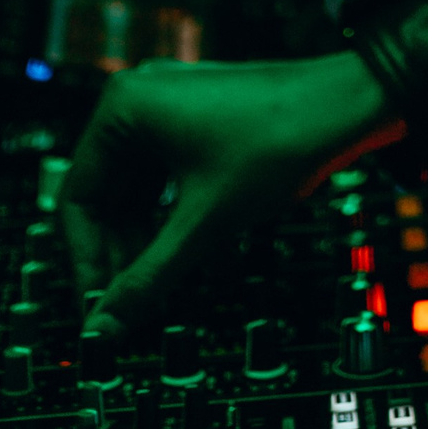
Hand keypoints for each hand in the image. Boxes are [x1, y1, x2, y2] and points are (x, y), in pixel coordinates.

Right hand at [60, 48, 402, 336]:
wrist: (349, 105)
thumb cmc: (279, 139)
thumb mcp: (205, 220)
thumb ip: (148, 278)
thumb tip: (103, 327)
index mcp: (124, 108)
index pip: (78, 198)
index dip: (85, 261)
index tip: (95, 309)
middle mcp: (141, 100)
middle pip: (106, 196)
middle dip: (118, 254)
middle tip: (127, 307)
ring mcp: (172, 109)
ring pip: (138, 192)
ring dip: (145, 241)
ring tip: (158, 287)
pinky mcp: (201, 122)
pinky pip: (167, 179)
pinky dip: (171, 218)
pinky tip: (184, 254)